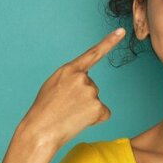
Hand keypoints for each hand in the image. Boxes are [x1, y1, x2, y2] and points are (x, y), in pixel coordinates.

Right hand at [20, 27, 125, 149]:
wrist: (41, 131)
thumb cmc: (45, 110)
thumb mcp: (54, 86)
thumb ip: (71, 79)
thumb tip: (87, 86)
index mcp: (69, 70)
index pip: (93, 54)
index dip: (109, 42)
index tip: (121, 31)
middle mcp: (82, 78)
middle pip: (91, 86)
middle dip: (82, 98)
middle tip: (65, 108)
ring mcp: (91, 92)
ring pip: (96, 101)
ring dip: (86, 109)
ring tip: (69, 115)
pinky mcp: (98, 108)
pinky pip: (103, 113)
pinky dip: (94, 119)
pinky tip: (79, 121)